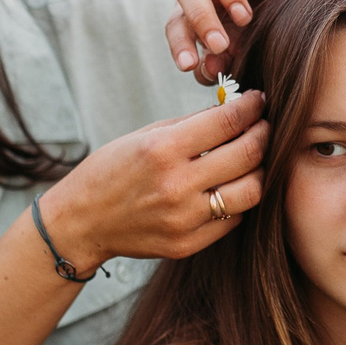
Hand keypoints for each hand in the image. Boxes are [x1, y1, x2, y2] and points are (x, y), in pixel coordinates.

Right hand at [38, 91, 269, 266]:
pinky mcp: (187, 244)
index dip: (251, 107)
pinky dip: (238, 199)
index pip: (228, 122)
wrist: (81, 223)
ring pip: (250, 191)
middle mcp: (176, 185)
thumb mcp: (144, 136)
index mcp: (162, 149)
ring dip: (259, 169)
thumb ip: (191, 125)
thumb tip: (234, 110)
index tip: (258, 100)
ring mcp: (184, 219)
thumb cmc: (111, 171)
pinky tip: (230, 186)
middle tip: (263, 125)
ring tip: (252, 158)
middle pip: (248, 155)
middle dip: (263, 133)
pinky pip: (233, 219)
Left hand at [166, 0, 293, 82]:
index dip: (179, 43)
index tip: (188, 64)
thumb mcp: (240, 60)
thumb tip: (208, 67)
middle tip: (220, 45)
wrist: (299, 15)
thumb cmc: (260, 41)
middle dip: (201, 18)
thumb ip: (219, 67)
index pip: (176, 24)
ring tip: (245, 18)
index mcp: (197, 13)